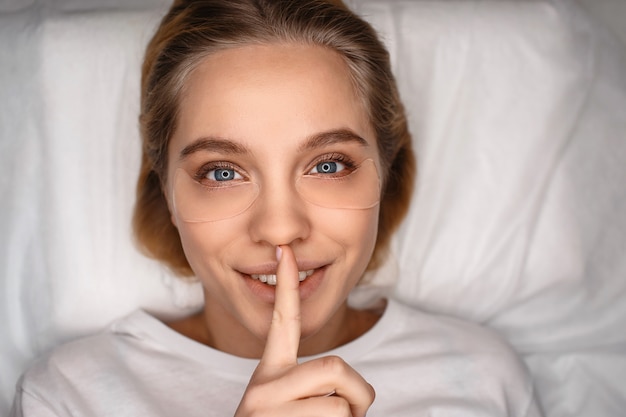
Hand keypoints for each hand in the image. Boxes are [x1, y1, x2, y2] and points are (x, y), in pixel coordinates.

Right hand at [234, 245, 374, 416]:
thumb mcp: (289, 410)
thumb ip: (314, 389)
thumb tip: (357, 395)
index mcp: (268, 375)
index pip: (282, 323)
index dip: (286, 287)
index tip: (285, 251)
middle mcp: (263, 388)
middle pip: (335, 367)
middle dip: (359, 394)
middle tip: (353, 414)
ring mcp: (267, 411)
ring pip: (341, 408)